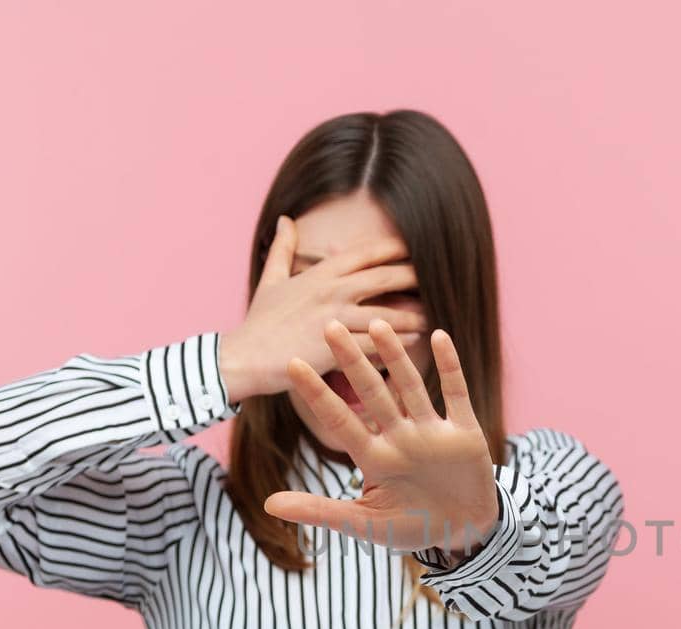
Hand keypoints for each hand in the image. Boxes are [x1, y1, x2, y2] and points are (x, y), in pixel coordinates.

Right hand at [217, 216, 426, 402]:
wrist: (243, 357)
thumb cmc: (259, 322)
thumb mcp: (271, 280)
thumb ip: (283, 249)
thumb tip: (285, 220)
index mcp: (319, 274)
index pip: (363, 254)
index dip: (391, 248)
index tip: (413, 246)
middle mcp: (330, 292)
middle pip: (382, 278)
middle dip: (412, 276)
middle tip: (437, 277)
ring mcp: (333, 320)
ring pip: (385, 315)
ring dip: (412, 316)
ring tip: (432, 316)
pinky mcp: (335, 349)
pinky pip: (375, 346)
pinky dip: (396, 344)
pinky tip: (414, 344)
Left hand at [263, 319, 499, 553]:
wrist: (463, 534)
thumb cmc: (411, 528)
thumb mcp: (364, 524)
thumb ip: (320, 511)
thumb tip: (268, 504)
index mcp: (374, 458)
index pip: (339, 420)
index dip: (317, 393)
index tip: (293, 364)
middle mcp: (399, 438)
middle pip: (372, 393)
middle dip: (352, 362)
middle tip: (329, 326)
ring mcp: (431, 432)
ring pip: (410, 386)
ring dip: (396, 357)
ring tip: (378, 323)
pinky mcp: (465, 433)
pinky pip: (456, 394)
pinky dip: (449, 366)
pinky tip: (438, 336)